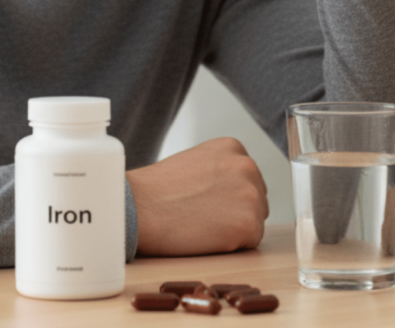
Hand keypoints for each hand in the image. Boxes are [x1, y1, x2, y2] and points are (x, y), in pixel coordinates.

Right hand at [126, 137, 267, 255]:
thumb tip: (235, 192)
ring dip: (233, 229)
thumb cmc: (157, 189)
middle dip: (235, 211)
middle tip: (201, 215)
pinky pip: (249, 242)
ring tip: (201, 224)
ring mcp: (250, 195)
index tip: (204, 200)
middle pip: (256, 200)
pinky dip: (230, 246)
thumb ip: (220, 170)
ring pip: (254, 221)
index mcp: (233, 147)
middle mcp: (247, 166)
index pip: (247, 179)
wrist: (138, 207)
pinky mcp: (248, 224)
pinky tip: (205, 235)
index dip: (227, 196)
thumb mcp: (195, 161)